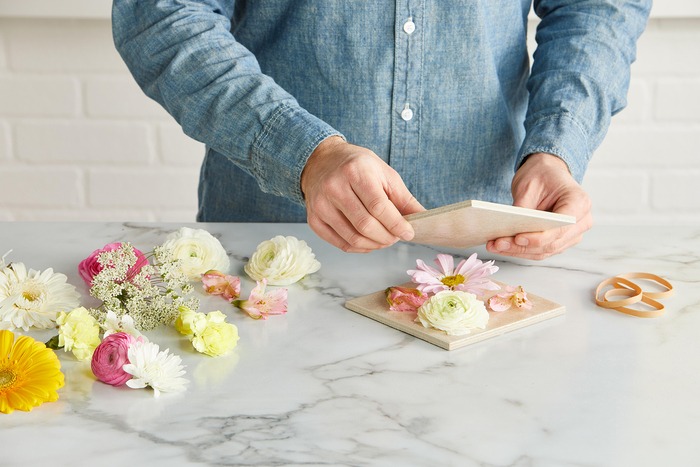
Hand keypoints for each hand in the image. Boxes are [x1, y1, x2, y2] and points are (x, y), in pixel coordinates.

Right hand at [301, 136, 424, 252]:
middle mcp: (334, 188)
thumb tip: (424, 218)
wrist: (322, 161)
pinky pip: (340, 243)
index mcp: (355, 172)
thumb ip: (404, 198)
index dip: (396, 224)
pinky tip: (369, 242)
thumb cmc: (357, 166)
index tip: (408, 232)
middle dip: (387, 237)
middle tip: (397, 237)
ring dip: (375, 245)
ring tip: (385, 239)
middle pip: (365, 225)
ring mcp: (320, 205)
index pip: (378, 207)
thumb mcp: (384, 173)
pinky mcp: (313, 220)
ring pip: (353, 238)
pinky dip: (359, 248)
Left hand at [486, 152, 592, 259]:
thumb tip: (508, 230)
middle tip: (497, 243)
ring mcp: (573, 234)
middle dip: (522, 246)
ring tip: (494, 245)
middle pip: (551, 243)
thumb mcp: (529, 185)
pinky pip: (541, 251)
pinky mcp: (560, 240)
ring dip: (518, 251)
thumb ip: (523, 209)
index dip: (538, 237)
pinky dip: (521, 250)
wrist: (548, 173)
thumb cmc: (542, 175)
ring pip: (545, 251)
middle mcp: (581, 221)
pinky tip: (503, 246)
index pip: (560, 228)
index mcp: (579, 202)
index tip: (517, 238)